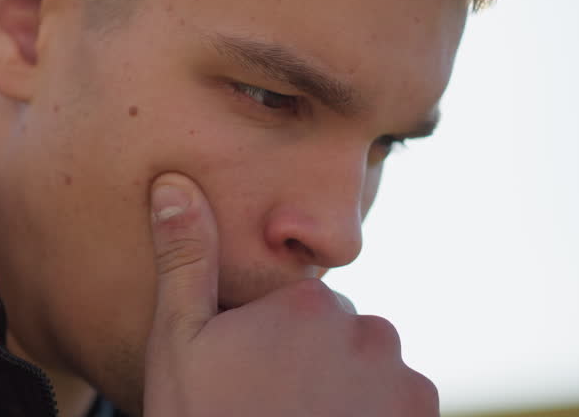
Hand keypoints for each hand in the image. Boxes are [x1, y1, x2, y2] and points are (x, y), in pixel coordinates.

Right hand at [142, 172, 437, 416]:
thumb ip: (186, 258)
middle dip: (316, 363)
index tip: (247, 379)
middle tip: (271, 405)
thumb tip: (175, 183)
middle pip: (342, 336)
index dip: (271, 343)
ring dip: (349, 392)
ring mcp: (403, 384)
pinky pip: (399, 405)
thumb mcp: (179, 343)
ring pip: (374, 371)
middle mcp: (369, 333)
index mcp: (309, 304)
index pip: (302, 306)